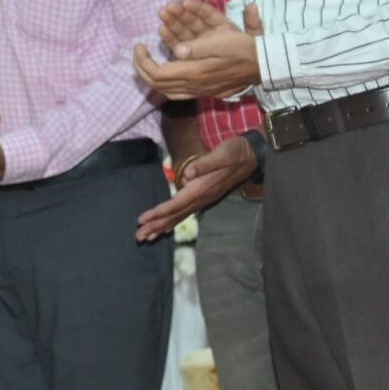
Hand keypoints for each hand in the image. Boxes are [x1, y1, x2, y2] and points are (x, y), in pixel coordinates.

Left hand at [134, 1, 262, 100]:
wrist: (262, 67)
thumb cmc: (243, 50)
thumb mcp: (223, 42)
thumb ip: (198, 48)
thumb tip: (176, 50)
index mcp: (195, 73)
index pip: (158, 74)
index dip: (143, 61)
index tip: (139, 45)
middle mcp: (193, 86)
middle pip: (157, 85)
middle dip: (142, 68)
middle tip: (138, 52)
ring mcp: (198, 91)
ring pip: (165, 91)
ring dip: (151, 76)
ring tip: (145, 61)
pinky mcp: (203, 92)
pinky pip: (176, 93)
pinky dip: (164, 84)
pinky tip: (163, 74)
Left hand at [135, 133, 255, 241]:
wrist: (250, 155)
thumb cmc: (234, 152)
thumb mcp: (221, 154)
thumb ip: (204, 165)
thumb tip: (186, 174)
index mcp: (201, 189)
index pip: (176, 204)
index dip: (159, 212)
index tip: (142, 219)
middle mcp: (201, 198)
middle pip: (175, 215)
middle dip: (156, 226)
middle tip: (138, 237)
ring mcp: (203, 200)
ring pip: (179, 217)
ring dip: (161, 227)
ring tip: (146, 237)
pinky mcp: (203, 197)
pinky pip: (184, 213)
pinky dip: (173, 222)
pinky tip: (164, 229)